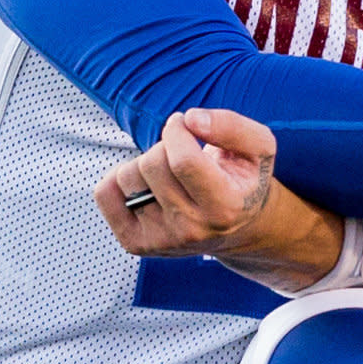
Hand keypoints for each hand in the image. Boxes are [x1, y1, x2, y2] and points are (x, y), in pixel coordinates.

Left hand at [95, 108, 346, 288]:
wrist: (236, 227)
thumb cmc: (243, 179)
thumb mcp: (258, 147)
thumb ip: (231, 126)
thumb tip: (190, 120)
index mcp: (225, 206)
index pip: (182, 160)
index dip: (176, 130)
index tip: (184, 125)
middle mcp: (192, 230)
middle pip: (151, 165)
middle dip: (162, 146)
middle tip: (181, 157)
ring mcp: (162, 240)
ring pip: (125, 177)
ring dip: (143, 164)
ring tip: (167, 175)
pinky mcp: (137, 244)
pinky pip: (104, 195)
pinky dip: (118, 181)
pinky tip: (145, 187)